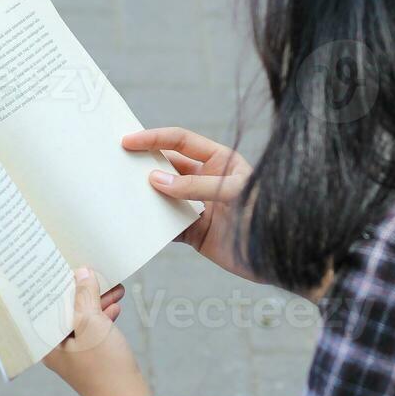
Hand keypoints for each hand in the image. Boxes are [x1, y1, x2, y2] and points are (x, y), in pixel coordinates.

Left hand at [43, 269, 152, 395]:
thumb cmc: (105, 366)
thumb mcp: (93, 324)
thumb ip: (85, 296)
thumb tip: (81, 273)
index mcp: (45, 341)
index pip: (44, 303)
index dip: (55, 282)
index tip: (64, 262)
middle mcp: (55, 346)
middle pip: (64, 309)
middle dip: (80, 290)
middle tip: (93, 270)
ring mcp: (73, 353)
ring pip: (81, 318)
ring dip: (95, 301)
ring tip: (113, 285)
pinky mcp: (90, 356)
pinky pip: (92, 329)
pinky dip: (102, 316)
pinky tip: (115, 305)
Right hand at [122, 127, 256, 282]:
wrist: (281, 257)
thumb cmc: (265, 214)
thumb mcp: (233, 192)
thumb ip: (196, 186)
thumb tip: (155, 180)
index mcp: (218, 160)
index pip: (179, 141)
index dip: (153, 138)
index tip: (127, 141)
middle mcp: (205, 180)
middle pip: (166, 167)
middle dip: (142, 165)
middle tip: (113, 164)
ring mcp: (198, 206)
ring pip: (162, 196)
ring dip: (143, 195)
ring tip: (117, 193)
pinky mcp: (194, 233)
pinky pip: (166, 225)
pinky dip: (150, 225)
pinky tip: (134, 224)